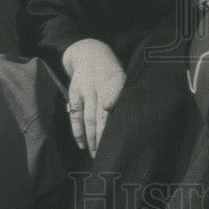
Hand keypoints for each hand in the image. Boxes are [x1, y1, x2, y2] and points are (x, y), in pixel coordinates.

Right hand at [62, 38, 125, 155]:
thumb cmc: (110, 70)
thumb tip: (134, 113)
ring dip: (91, 138)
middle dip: (103, 137)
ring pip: (88, 119)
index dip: (116, 118)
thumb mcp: (122, 75)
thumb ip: (125, 94)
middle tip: (107, 154)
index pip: (116, 104)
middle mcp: (99, 88)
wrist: (89, 53)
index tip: (119, 133)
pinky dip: (78, 131)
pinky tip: (82, 144)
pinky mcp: (74, 94)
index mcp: (115, 82)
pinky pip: (75, 116)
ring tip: (95, 154)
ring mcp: (85, 92)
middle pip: (101, 117)